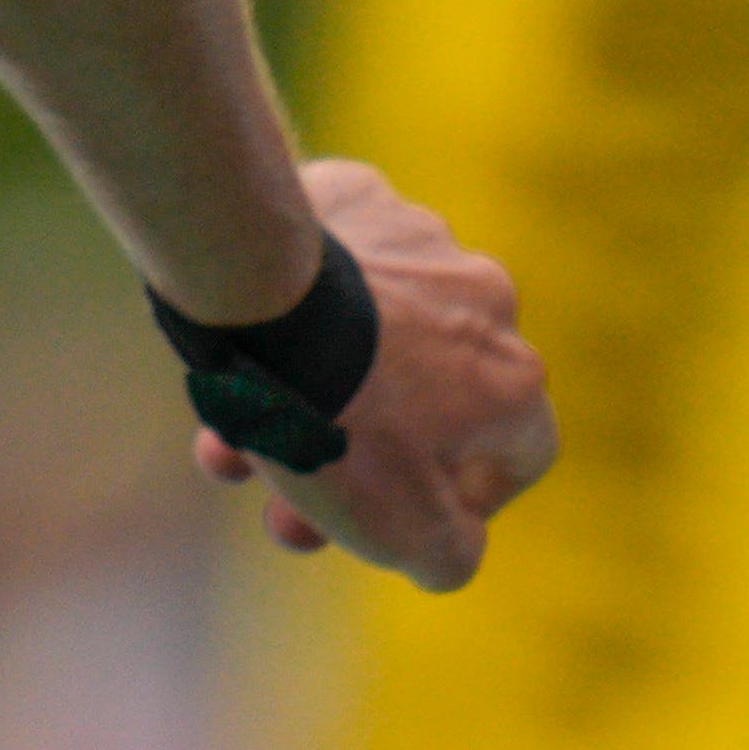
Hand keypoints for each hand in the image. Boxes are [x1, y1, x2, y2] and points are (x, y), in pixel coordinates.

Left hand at [191, 159, 553, 590]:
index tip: (397, 524)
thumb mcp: (399, 527)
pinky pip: (330, 267)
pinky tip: (242, 343)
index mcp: (512, 379)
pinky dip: (295, 308)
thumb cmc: (333, 417)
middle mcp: (486, 301)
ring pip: (368, 339)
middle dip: (351, 464)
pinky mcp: (356, 196)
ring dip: (312, 393)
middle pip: (425, 402)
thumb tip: (451, 550)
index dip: (464, 501)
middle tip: (281, 507)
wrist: (254, 292)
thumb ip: (447, 553)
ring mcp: (421, 241)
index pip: (519, 455)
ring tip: (230, 439)